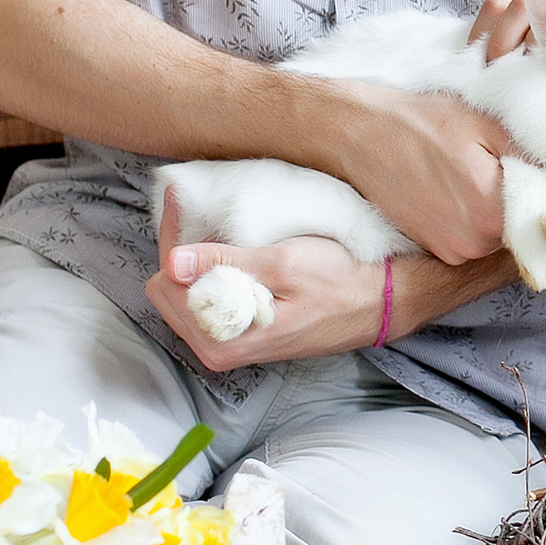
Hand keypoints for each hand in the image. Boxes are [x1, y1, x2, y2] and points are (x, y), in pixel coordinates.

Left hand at [148, 234, 383, 370]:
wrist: (378, 304)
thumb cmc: (338, 283)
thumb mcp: (283, 265)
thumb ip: (225, 264)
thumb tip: (173, 261)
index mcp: (222, 339)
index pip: (169, 281)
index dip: (174, 235)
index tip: (181, 196)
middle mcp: (217, 348)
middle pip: (168, 290)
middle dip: (180, 251)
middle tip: (202, 214)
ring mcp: (227, 342)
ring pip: (182, 295)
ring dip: (195, 262)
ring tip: (219, 233)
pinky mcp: (239, 333)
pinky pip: (203, 301)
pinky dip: (210, 274)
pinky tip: (232, 255)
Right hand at [333, 81, 508, 264]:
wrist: (361, 135)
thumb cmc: (419, 124)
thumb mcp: (486, 126)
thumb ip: (532, 158)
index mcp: (491, 213)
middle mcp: (474, 244)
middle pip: (526, 225)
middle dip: (526, 197)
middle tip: (505, 161)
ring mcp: (453, 251)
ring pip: (501, 232)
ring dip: (500, 207)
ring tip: (476, 171)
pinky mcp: (437, 249)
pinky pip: (475, 236)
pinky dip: (476, 215)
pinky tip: (458, 185)